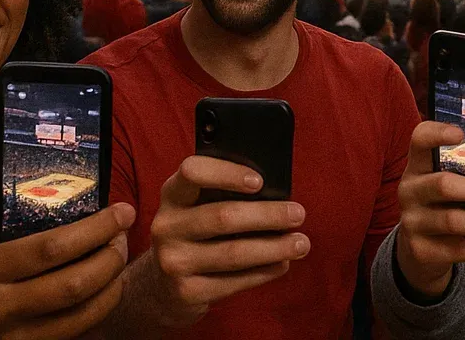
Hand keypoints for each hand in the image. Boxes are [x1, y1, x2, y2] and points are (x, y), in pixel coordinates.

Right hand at [0, 156, 133, 339]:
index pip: (50, 248)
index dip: (94, 229)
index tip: (121, 211)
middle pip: (73, 284)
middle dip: (110, 258)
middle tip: (124, 235)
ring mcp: (16, 337)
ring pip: (82, 315)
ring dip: (113, 285)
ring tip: (121, 259)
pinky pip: (77, 334)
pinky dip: (100, 311)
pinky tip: (108, 289)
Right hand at [122, 156, 309, 328]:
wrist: (163, 285)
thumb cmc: (196, 232)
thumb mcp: (197, 206)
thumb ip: (224, 195)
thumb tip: (277, 195)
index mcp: (172, 194)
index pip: (193, 172)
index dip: (227, 173)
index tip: (260, 181)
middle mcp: (167, 226)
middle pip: (223, 217)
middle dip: (267, 215)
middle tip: (298, 214)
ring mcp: (174, 261)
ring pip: (234, 253)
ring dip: (274, 248)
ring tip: (301, 243)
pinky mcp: (187, 292)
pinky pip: (234, 282)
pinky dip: (264, 272)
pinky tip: (282, 263)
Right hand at [394, 121, 464, 299]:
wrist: (419, 250)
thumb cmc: (445, 205)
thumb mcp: (447, 183)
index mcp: (418, 166)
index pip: (420, 140)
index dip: (437, 134)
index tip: (461, 133)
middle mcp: (410, 191)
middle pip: (444, 186)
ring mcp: (413, 222)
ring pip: (454, 222)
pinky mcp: (422, 251)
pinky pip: (462, 251)